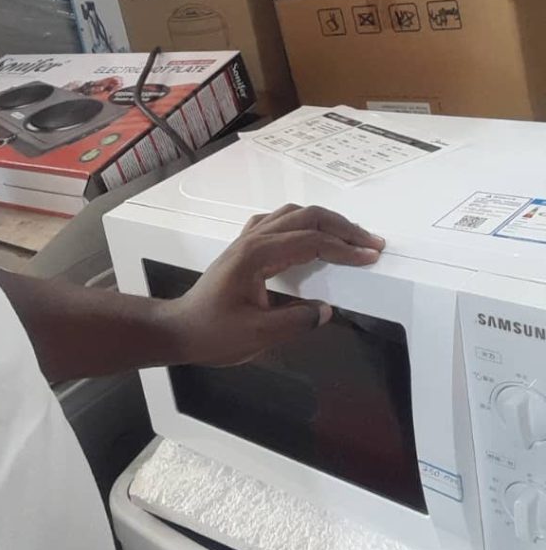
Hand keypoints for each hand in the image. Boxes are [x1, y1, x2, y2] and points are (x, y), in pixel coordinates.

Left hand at [166, 205, 384, 366]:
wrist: (179, 329)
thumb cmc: (212, 333)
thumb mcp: (257, 335)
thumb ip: (295, 322)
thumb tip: (325, 311)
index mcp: (257, 255)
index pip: (311, 242)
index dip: (345, 249)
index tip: (371, 257)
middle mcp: (253, 239)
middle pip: (306, 217)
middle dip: (343, 228)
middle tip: (371, 243)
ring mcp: (247, 240)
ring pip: (292, 215)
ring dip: (325, 222)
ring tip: (350, 238)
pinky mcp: (244, 248)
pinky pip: (278, 223)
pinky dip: (302, 224)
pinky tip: (311, 236)